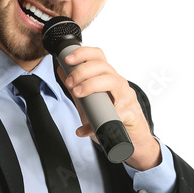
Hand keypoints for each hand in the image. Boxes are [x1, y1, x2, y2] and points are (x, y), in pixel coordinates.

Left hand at [56, 48, 160, 170]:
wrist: (131, 138)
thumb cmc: (112, 117)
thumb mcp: (90, 100)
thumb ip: (77, 86)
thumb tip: (62, 71)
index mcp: (108, 78)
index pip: (98, 57)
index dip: (83, 54)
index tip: (68, 59)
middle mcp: (118, 84)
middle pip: (103, 66)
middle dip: (83, 71)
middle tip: (70, 83)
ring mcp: (126, 97)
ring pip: (113, 81)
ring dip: (92, 85)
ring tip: (78, 93)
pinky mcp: (131, 113)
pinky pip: (114, 114)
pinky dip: (97, 122)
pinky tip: (85, 129)